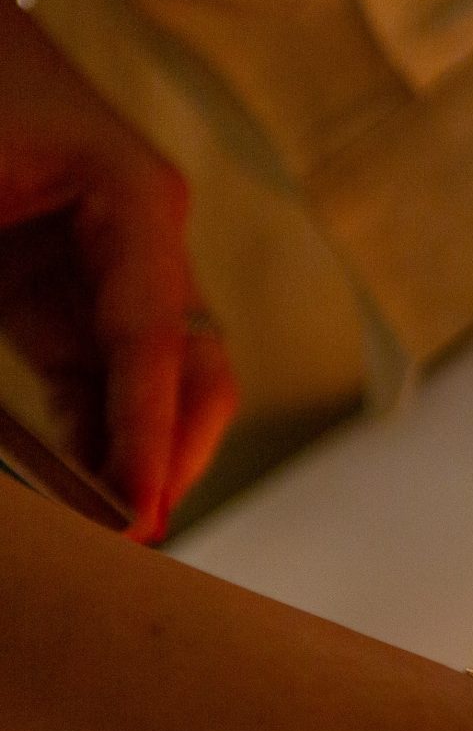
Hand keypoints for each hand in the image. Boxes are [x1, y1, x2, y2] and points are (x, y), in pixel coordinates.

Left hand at [0, 0, 235, 538]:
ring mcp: (116, 261)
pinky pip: (106, 373)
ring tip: (116, 525)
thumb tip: (15, 439)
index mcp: (134, 198)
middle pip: (196, 367)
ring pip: (161, 381)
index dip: (150, 435)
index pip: (156, 339)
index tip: (138, 512)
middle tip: (138, 532)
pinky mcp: (71, 283)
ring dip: (141, 451)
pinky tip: (85, 483)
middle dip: (174, 453)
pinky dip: (99, 430)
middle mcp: (147, 235)